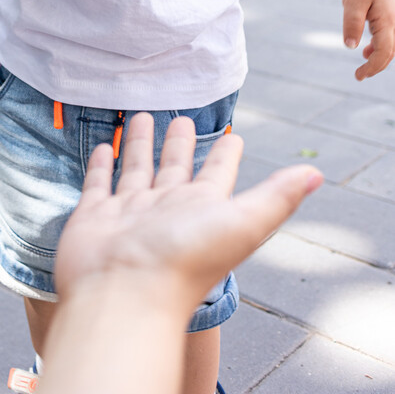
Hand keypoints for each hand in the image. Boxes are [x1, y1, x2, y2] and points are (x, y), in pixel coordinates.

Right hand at [56, 114, 321, 311]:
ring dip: (139, 145)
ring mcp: (129, 213)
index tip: (233, 134)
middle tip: (182, 117)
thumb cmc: (185, 261)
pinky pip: (99, 185)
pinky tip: (104, 147)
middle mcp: (166, 210)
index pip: (217, 174)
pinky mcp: (94, 217)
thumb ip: (276, 196)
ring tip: (142, 117)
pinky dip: (101, 165)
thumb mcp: (242, 222)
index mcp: (201, 209)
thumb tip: (317, 175)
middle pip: (175, 168)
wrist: (124, 296)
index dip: (226, 154)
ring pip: (136, 170)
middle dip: (179, 143)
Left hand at [343, 0, 394, 79]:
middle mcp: (393, 22)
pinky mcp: (386, 17)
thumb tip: (350, 46)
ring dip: (378, 58)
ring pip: (390, 46)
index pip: (384, 51)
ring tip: (362, 67)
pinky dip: (378, 47)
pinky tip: (365, 50)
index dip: (373, 66)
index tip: (358, 75)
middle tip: (358, 76)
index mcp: (387, 21)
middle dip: (376, 67)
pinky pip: (386, 37)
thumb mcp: (352, 2)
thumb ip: (352, 23)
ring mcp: (391, 19)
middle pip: (390, 53)